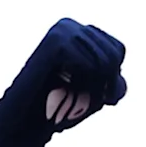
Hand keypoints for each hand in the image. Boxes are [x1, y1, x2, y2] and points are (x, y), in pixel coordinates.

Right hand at [0, 18, 128, 146]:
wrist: (25, 122)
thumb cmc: (55, 109)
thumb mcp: (93, 94)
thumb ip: (113, 83)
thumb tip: (120, 81)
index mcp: (77, 32)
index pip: (118, 49)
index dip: (115, 78)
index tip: (107, 98)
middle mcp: (68, 25)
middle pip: (114, 53)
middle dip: (109, 83)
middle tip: (98, 102)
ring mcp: (61, 30)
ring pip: (105, 60)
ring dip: (98, 87)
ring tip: (79, 97)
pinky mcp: (56, 42)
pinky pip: (91, 64)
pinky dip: (87, 85)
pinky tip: (69, 90)